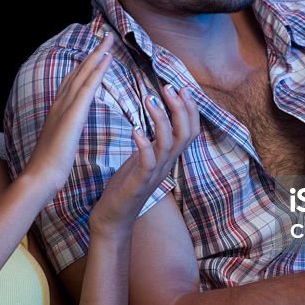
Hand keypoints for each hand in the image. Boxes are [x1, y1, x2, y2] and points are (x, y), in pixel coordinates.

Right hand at [22, 33, 114, 193]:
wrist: (39, 177)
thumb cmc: (50, 167)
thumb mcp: (60, 143)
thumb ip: (65, 130)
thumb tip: (70, 128)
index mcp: (58, 111)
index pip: (73, 82)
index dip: (84, 66)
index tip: (95, 53)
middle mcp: (60, 104)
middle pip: (78, 72)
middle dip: (92, 54)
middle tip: (105, 37)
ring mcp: (65, 108)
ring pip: (82, 75)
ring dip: (96, 56)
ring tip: (109, 41)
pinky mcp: (72, 115)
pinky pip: (87, 88)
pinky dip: (96, 72)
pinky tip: (106, 60)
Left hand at [89, 84, 199, 236]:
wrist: (114, 218)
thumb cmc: (126, 185)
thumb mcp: (143, 158)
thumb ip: (154, 140)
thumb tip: (157, 116)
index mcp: (169, 157)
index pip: (191, 130)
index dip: (190, 108)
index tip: (181, 87)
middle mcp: (167, 164)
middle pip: (186, 133)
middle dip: (181, 108)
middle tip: (168, 87)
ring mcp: (155, 174)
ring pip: (169, 144)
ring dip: (161, 119)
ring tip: (149, 99)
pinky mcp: (139, 183)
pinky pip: (148, 162)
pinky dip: (144, 144)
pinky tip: (135, 129)